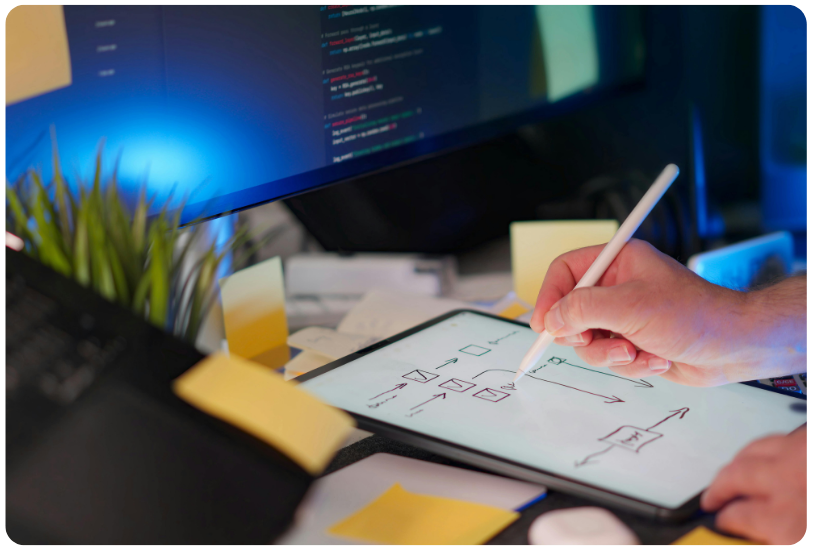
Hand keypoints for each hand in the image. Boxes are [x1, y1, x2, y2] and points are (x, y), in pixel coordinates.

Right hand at [530, 240, 803, 386]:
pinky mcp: (634, 342)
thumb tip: (551, 320)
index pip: (565, 270)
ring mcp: (625, 316)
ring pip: (588, 341)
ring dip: (610, 354)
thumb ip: (582, 309)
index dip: (549, 295)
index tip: (542, 324)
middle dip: (584, 334)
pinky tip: (656, 358)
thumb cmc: (694, 315)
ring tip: (637, 352)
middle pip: (570, 310)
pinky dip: (630, 364)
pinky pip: (610, 358)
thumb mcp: (630, 307)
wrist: (735, 347)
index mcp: (617, 261)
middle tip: (597, 341)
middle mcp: (618, 287)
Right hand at [701, 429, 816, 545]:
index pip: (735, 516)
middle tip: (712, 497)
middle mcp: (790, 482)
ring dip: (739, 462)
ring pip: (756, 449)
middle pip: (736, 475)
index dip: (723, 521)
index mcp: (788, 521)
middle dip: (719, 487)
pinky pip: (783, 438)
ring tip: (733, 472)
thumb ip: (774, 539)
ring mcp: (806, 456)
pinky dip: (769, 448)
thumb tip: (756, 532)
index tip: (721, 522)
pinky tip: (769, 456)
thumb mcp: (805, 544)